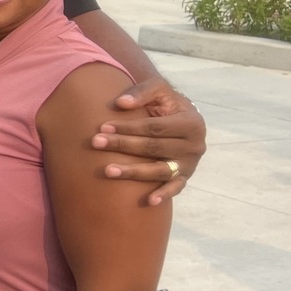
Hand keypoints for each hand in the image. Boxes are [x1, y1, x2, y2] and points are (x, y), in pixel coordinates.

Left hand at [91, 76, 204, 204]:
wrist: (180, 117)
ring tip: (108, 170)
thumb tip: (121, 103)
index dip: (129, 128)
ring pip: (160, 170)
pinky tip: (149, 201)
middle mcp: (195, 145)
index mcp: (192, 123)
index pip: (155, 127)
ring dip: (134, 172)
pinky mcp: (184, 177)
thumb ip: (142, 92)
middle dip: (123, 145)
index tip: (103, 127)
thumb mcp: (158, 90)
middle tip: (96, 143)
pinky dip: (164, 194)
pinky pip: (175, 187)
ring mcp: (190, 164)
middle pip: (154, 148)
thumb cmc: (166, 103)